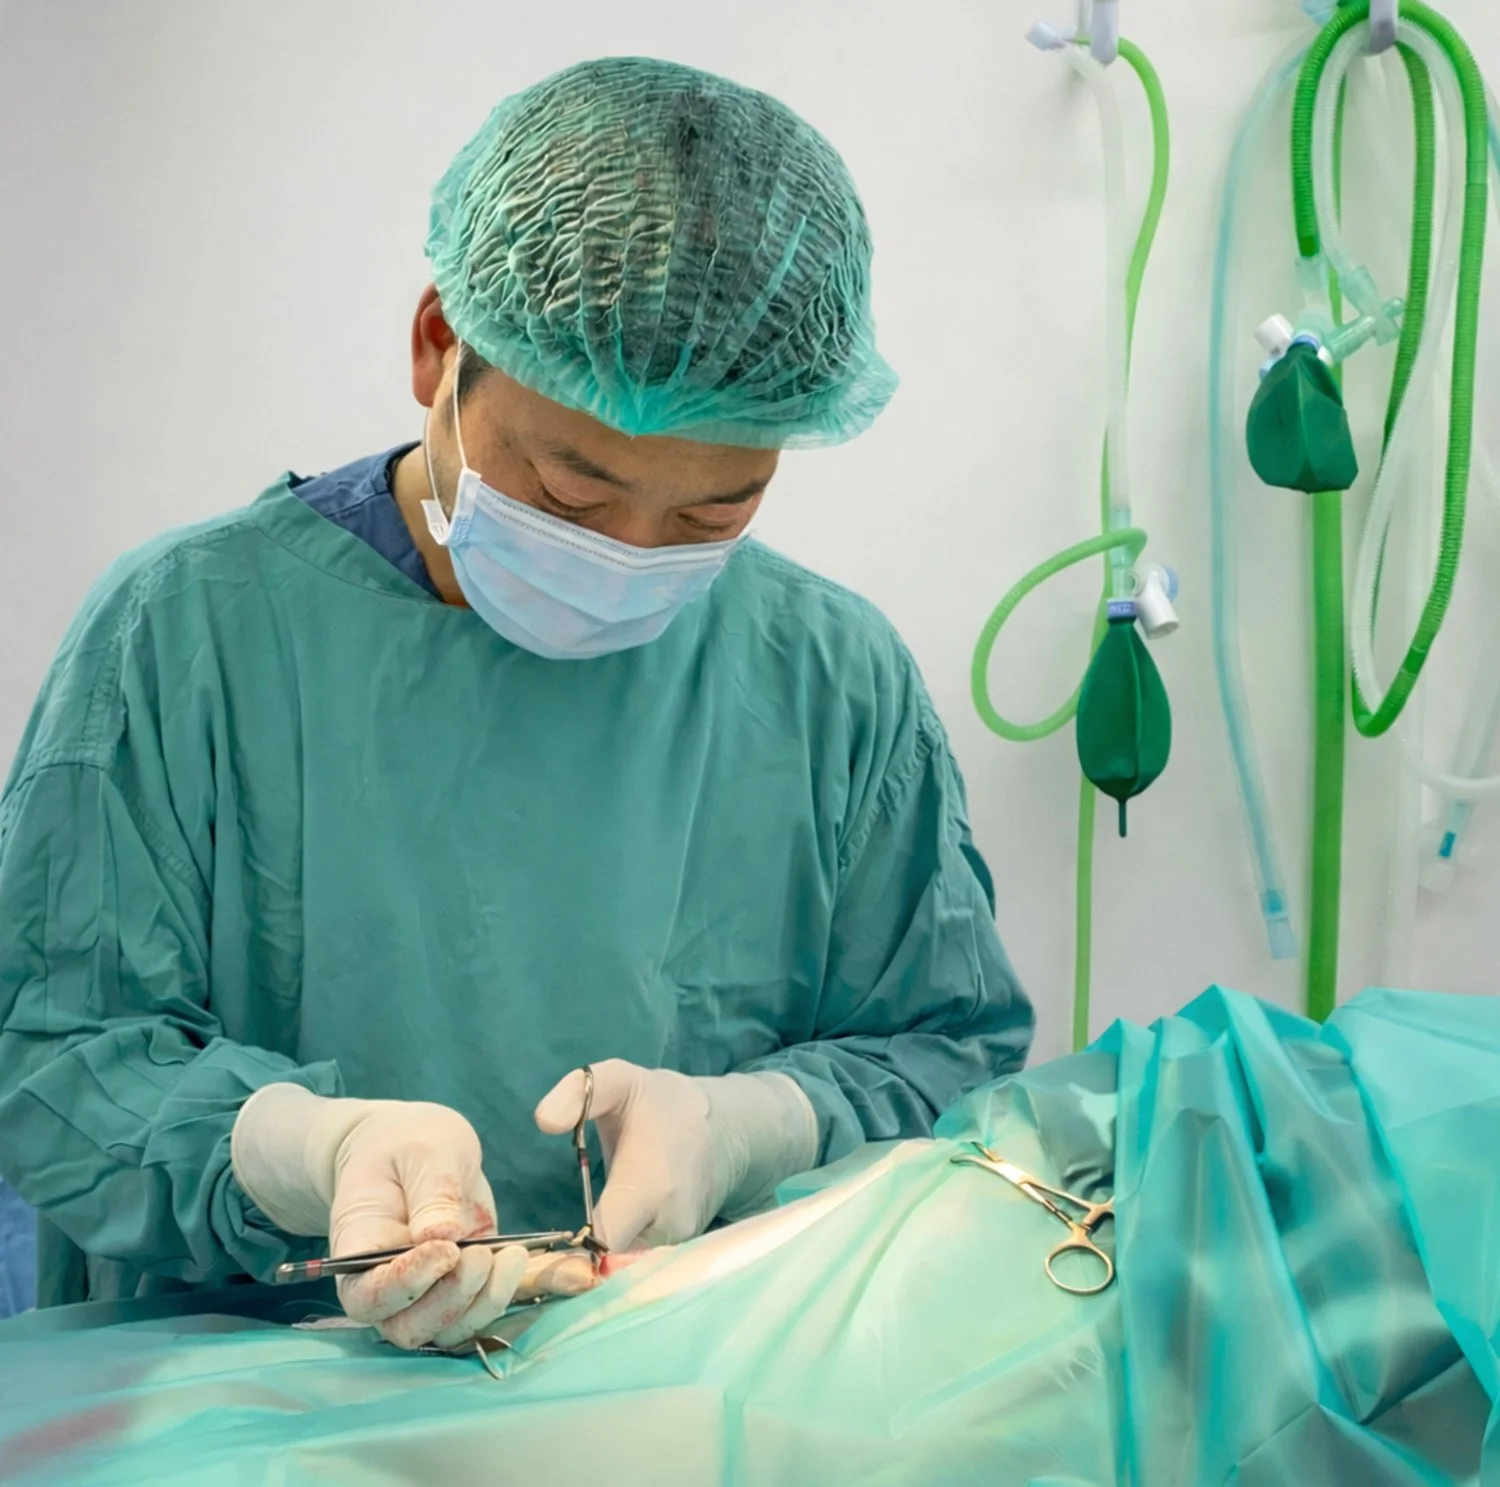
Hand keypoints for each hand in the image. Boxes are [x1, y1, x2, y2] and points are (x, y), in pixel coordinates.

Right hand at [233, 1086, 592, 1349]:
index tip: (444, 1251)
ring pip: (455, 1327)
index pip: (370, 1295)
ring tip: (517, 1256)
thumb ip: (431, 1189)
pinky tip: (576, 1279)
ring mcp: (433, 1290)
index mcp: (360, 1251)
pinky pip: (502, 1300)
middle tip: (484, 1255)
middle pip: (411, 1326)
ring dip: (489, 1302)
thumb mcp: (421, 1149)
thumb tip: (442, 1235)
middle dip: (452, 1300)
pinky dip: (538, 1294)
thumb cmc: (406, 1143)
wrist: (414, 1149)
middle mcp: (391, 1285)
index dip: (405, 1285)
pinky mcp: (474, 1282)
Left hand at [534, 1061, 818, 1251]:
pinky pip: (641, 1270)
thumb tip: (543, 1120)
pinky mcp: (683, 1257)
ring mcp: (679, 1246)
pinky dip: (621, 1262)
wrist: (727, 1130)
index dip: (571, 1250)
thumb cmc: (664, 1105)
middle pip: (609, 1265)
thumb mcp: (620, 1079)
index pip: (604, 1244)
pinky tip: (608, 1241)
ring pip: (625, 1270)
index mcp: (650, 1186)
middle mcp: (669, 1226)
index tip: (548, 1244)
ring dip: (600, 1259)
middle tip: (553, 1242)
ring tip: (583, 1235)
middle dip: (579, 1258)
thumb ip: (580, 1092)